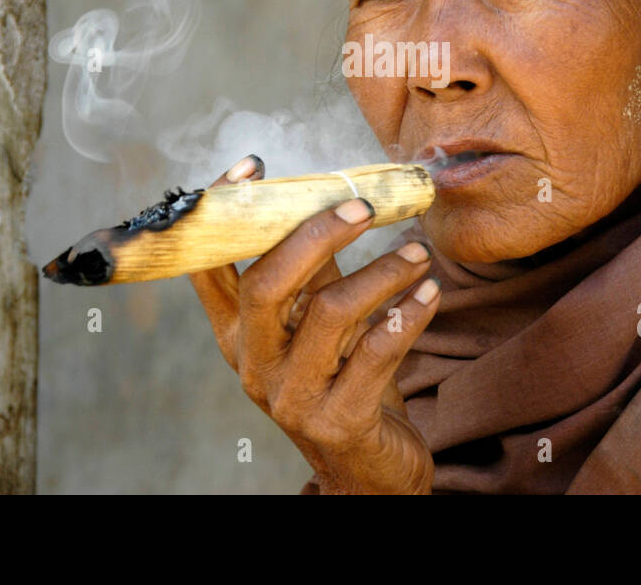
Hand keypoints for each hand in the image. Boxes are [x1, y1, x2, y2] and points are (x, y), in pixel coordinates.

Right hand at [187, 154, 441, 493]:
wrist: (368, 473)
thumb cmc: (343, 382)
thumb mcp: (320, 324)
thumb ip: (317, 271)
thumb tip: (331, 196)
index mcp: (236, 335)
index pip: (210, 268)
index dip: (225, 214)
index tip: (252, 167)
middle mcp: (254, 364)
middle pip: (267, 285)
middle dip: (316, 235)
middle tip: (363, 206)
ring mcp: (293, 396)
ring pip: (330, 313)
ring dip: (382, 273)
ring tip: (418, 253)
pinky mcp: (339, 420)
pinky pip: (377, 353)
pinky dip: (407, 315)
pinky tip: (429, 294)